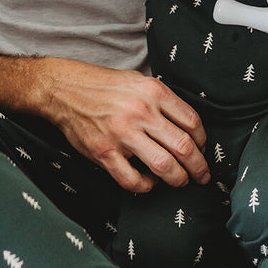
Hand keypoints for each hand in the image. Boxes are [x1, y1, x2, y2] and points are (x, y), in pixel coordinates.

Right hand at [36, 59, 209, 193]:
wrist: (64, 90)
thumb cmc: (103, 86)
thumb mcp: (139, 81)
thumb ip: (162, 101)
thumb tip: (188, 127)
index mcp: (153, 92)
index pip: (192, 122)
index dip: (203, 141)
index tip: (202, 149)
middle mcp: (141, 112)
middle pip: (184, 147)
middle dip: (199, 167)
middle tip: (202, 176)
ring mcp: (122, 134)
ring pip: (164, 166)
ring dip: (178, 179)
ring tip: (181, 182)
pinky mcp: (104, 153)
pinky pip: (133, 180)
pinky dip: (147, 186)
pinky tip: (149, 182)